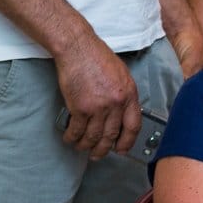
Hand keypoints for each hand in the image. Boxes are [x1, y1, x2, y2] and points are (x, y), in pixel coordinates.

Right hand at [55, 34, 140, 158]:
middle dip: (103, 149)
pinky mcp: (80, 107)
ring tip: (81, 147)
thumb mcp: (121, 74)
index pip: (133, 126)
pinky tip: (69, 138)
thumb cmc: (96, 56)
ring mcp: (98, 107)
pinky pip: (77, 129)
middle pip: (111, 136)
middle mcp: (115, 104)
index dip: (127, 142)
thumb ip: (124, 94)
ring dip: (86, 145)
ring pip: (93, 136)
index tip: (121, 149)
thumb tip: (121, 112)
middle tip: (97, 154)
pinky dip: (72, 136)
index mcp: (129, 95)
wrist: (77, 48)